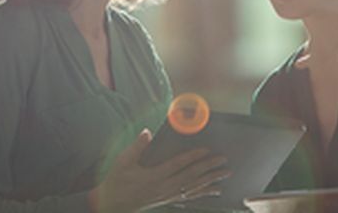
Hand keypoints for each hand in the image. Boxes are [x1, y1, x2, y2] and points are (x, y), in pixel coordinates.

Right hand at [88, 128, 231, 212]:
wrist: (112, 204)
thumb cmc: (116, 182)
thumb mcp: (122, 162)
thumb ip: (136, 147)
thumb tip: (146, 132)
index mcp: (154, 177)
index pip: (178, 166)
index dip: (193, 158)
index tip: (206, 150)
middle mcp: (164, 188)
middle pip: (191, 176)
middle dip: (208, 167)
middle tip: (223, 159)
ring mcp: (168, 195)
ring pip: (194, 187)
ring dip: (211, 179)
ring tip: (225, 173)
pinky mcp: (169, 199)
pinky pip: (190, 196)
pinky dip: (204, 192)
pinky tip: (215, 189)